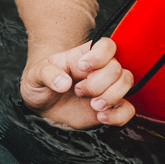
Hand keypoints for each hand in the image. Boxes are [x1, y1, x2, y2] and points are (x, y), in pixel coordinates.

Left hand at [19, 37, 136, 129]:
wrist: (43, 107)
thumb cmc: (41, 85)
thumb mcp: (35, 75)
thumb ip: (47, 74)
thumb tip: (63, 83)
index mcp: (84, 56)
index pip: (106, 46)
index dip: (99, 56)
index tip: (82, 67)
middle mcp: (100, 70)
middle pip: (117, 68)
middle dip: (98, 83)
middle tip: (79, 91)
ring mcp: (108, 88)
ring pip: (126, 83)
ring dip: (110, 97)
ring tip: (92, 105)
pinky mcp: (111, 107)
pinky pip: (128, 110)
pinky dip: (118, 115)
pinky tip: (101, 117)